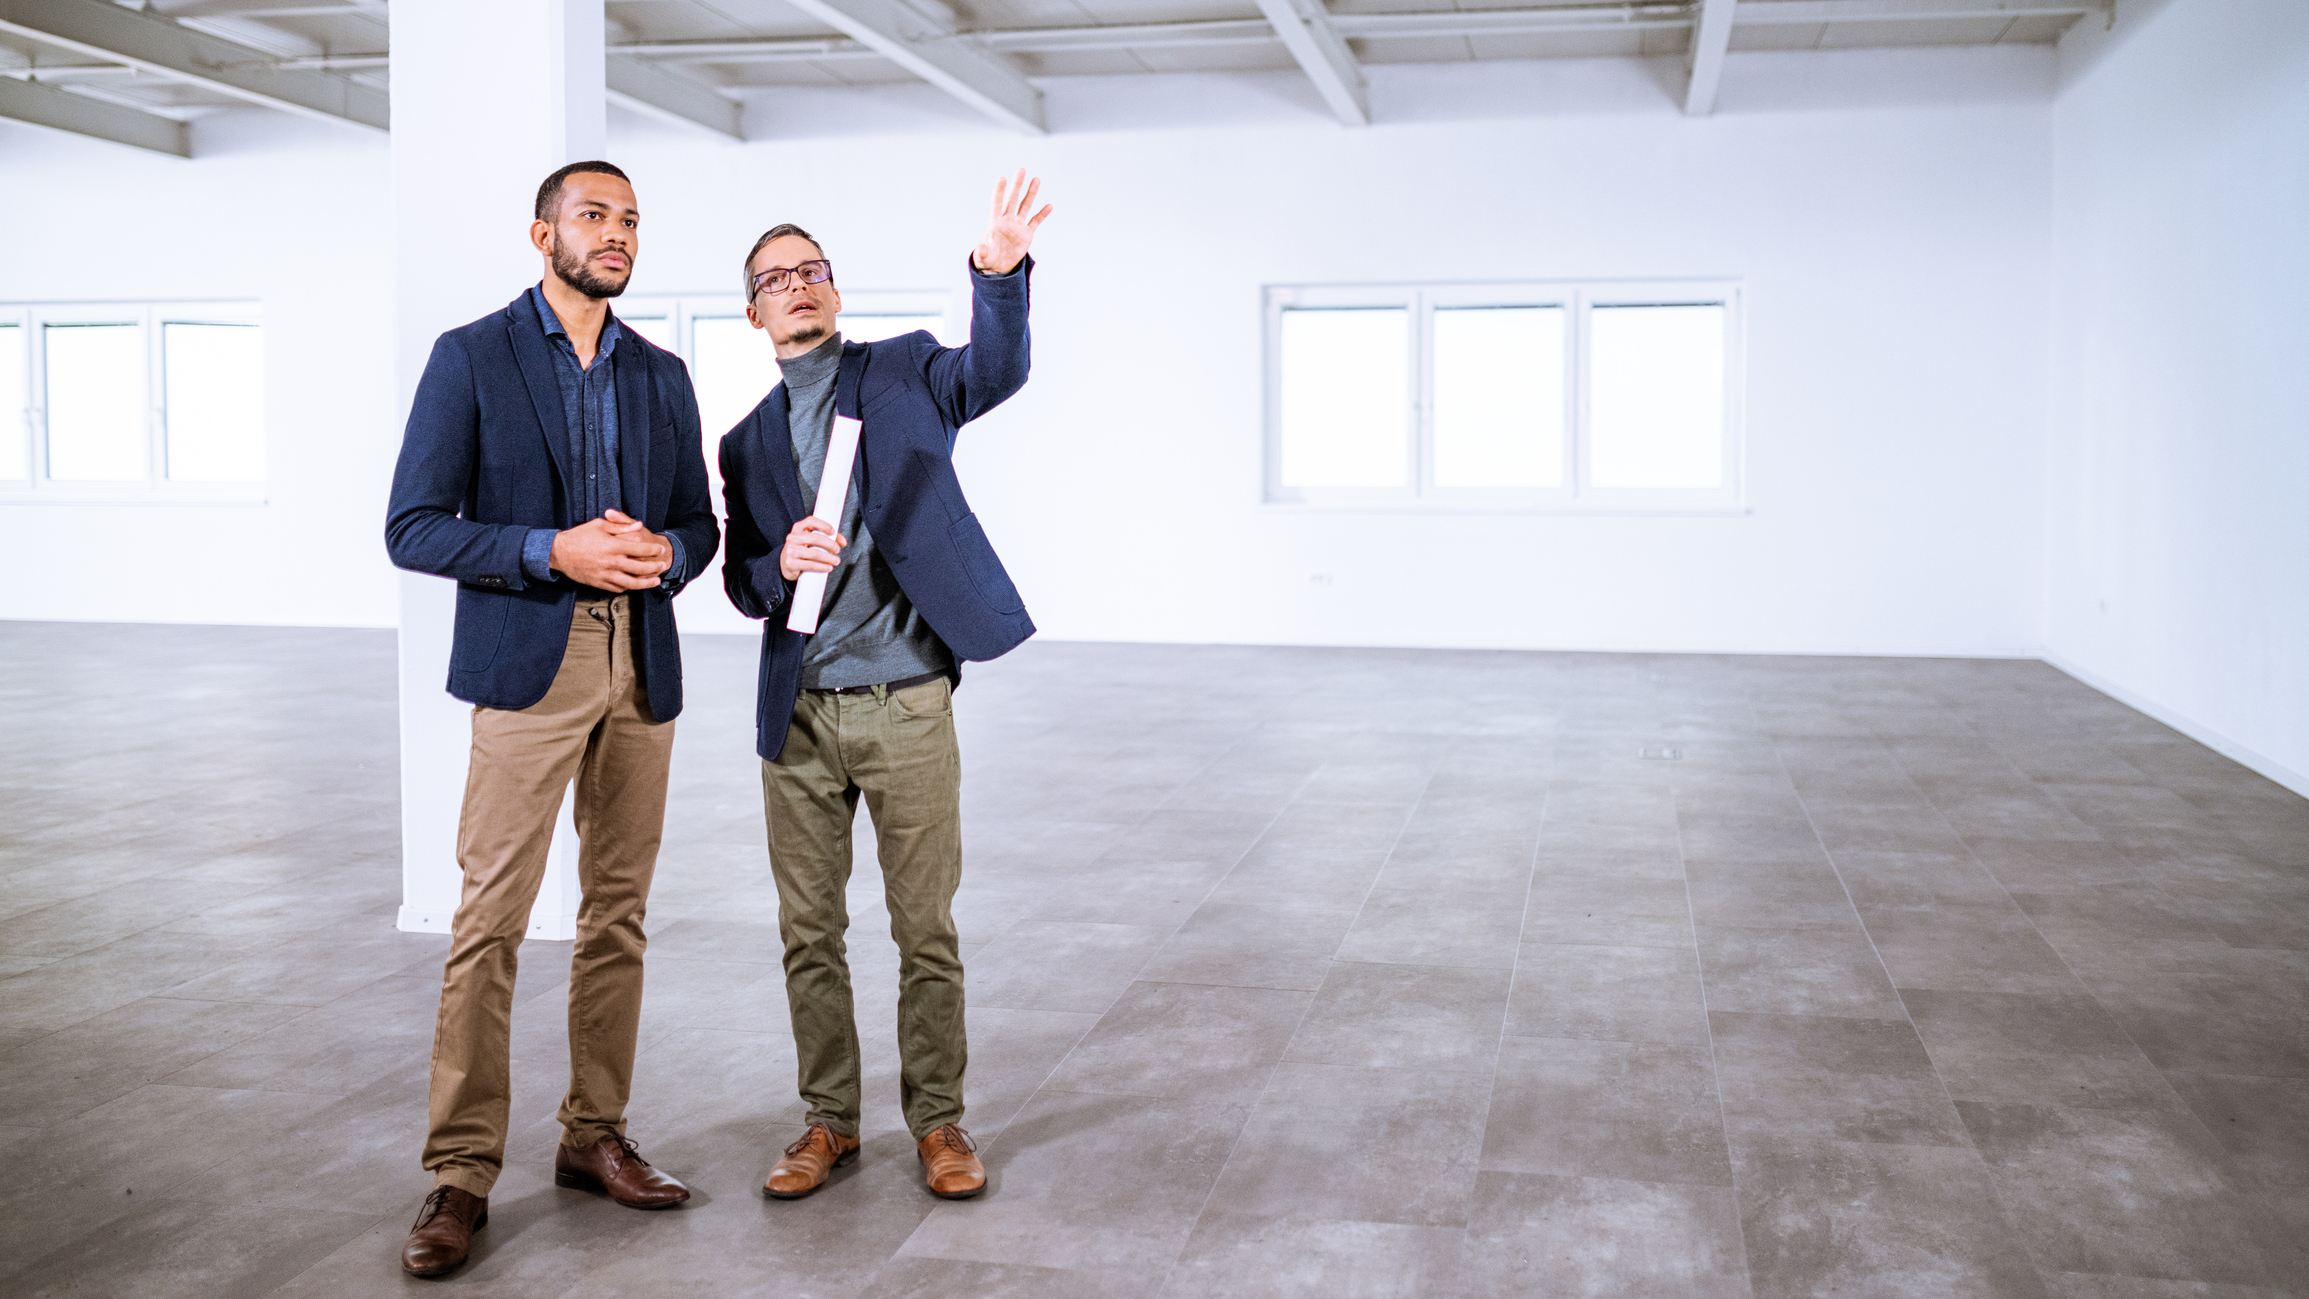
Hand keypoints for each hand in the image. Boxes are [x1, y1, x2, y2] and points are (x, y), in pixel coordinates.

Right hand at [550, 512, 669, 590]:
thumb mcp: (599, 525)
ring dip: (646, 583)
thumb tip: (638, 525)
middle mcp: (611, 562)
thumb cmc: (579, 536)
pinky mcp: (599, 583)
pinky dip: (628, 587)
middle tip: (663, 566)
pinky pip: (618, 588)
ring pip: (632, 583)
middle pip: (640, 568)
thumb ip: (621, 525)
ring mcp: (606, 575)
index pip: (640, 549)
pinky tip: (634, 584)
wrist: (559, 552)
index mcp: (613, 546)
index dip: (653, 550)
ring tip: (656, 581)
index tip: (661, 549)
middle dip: (655, 567)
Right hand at [780, 516, 846, 582]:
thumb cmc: (801, 549)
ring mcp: (791, 551)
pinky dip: (822, 567)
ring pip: (815, 553)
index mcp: (798, 528)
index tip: (833, 532)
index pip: (811, 521)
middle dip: (830, 544)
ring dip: (829, 558)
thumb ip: (828, 537)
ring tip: (835, 560)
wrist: (785, 564)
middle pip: (815, 538)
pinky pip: (810, 565)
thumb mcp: (811, 540)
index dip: (823, 525)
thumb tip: (842, 541)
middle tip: (837, 549)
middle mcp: (793, 538)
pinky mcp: (791, 563)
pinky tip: (828, 567)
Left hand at [972, 169, 1051, 275]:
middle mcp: (1007, 220)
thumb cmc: (988, 258)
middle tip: (1021, 170)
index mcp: (995, 222)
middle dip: (1017, 185)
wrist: (998, 265)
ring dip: (1031, 193)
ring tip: (1036, 180)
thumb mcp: (983, 257)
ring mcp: (1017, 225)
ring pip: (1025, 206)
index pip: (997, 203)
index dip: (999, 191)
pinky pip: (1035, 221)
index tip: (1002, 178)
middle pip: (1012, 199)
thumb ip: (982, 252)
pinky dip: (1042, 214)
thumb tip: (981, 249)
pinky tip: (1049, 206)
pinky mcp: (1026, 234)